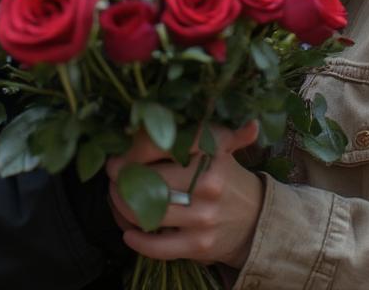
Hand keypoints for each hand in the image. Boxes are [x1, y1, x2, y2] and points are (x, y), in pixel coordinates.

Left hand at [105, 121, 263, 269]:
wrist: (255, 220)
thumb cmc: (226, 176)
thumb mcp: (222, 148)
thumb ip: (211, 130)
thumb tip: (247, 122)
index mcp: (211, 152)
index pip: (161, 144)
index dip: (132, 149)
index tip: (118, 153)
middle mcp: (208, 182)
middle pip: (149, 178)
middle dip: (122, 177)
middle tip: (113, 175)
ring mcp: (203, 216)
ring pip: (149, 211)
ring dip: (124, 206)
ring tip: (117, 197)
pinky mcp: (199, 245)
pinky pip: (158, 246)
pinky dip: (138, 241)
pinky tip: (129, 233)